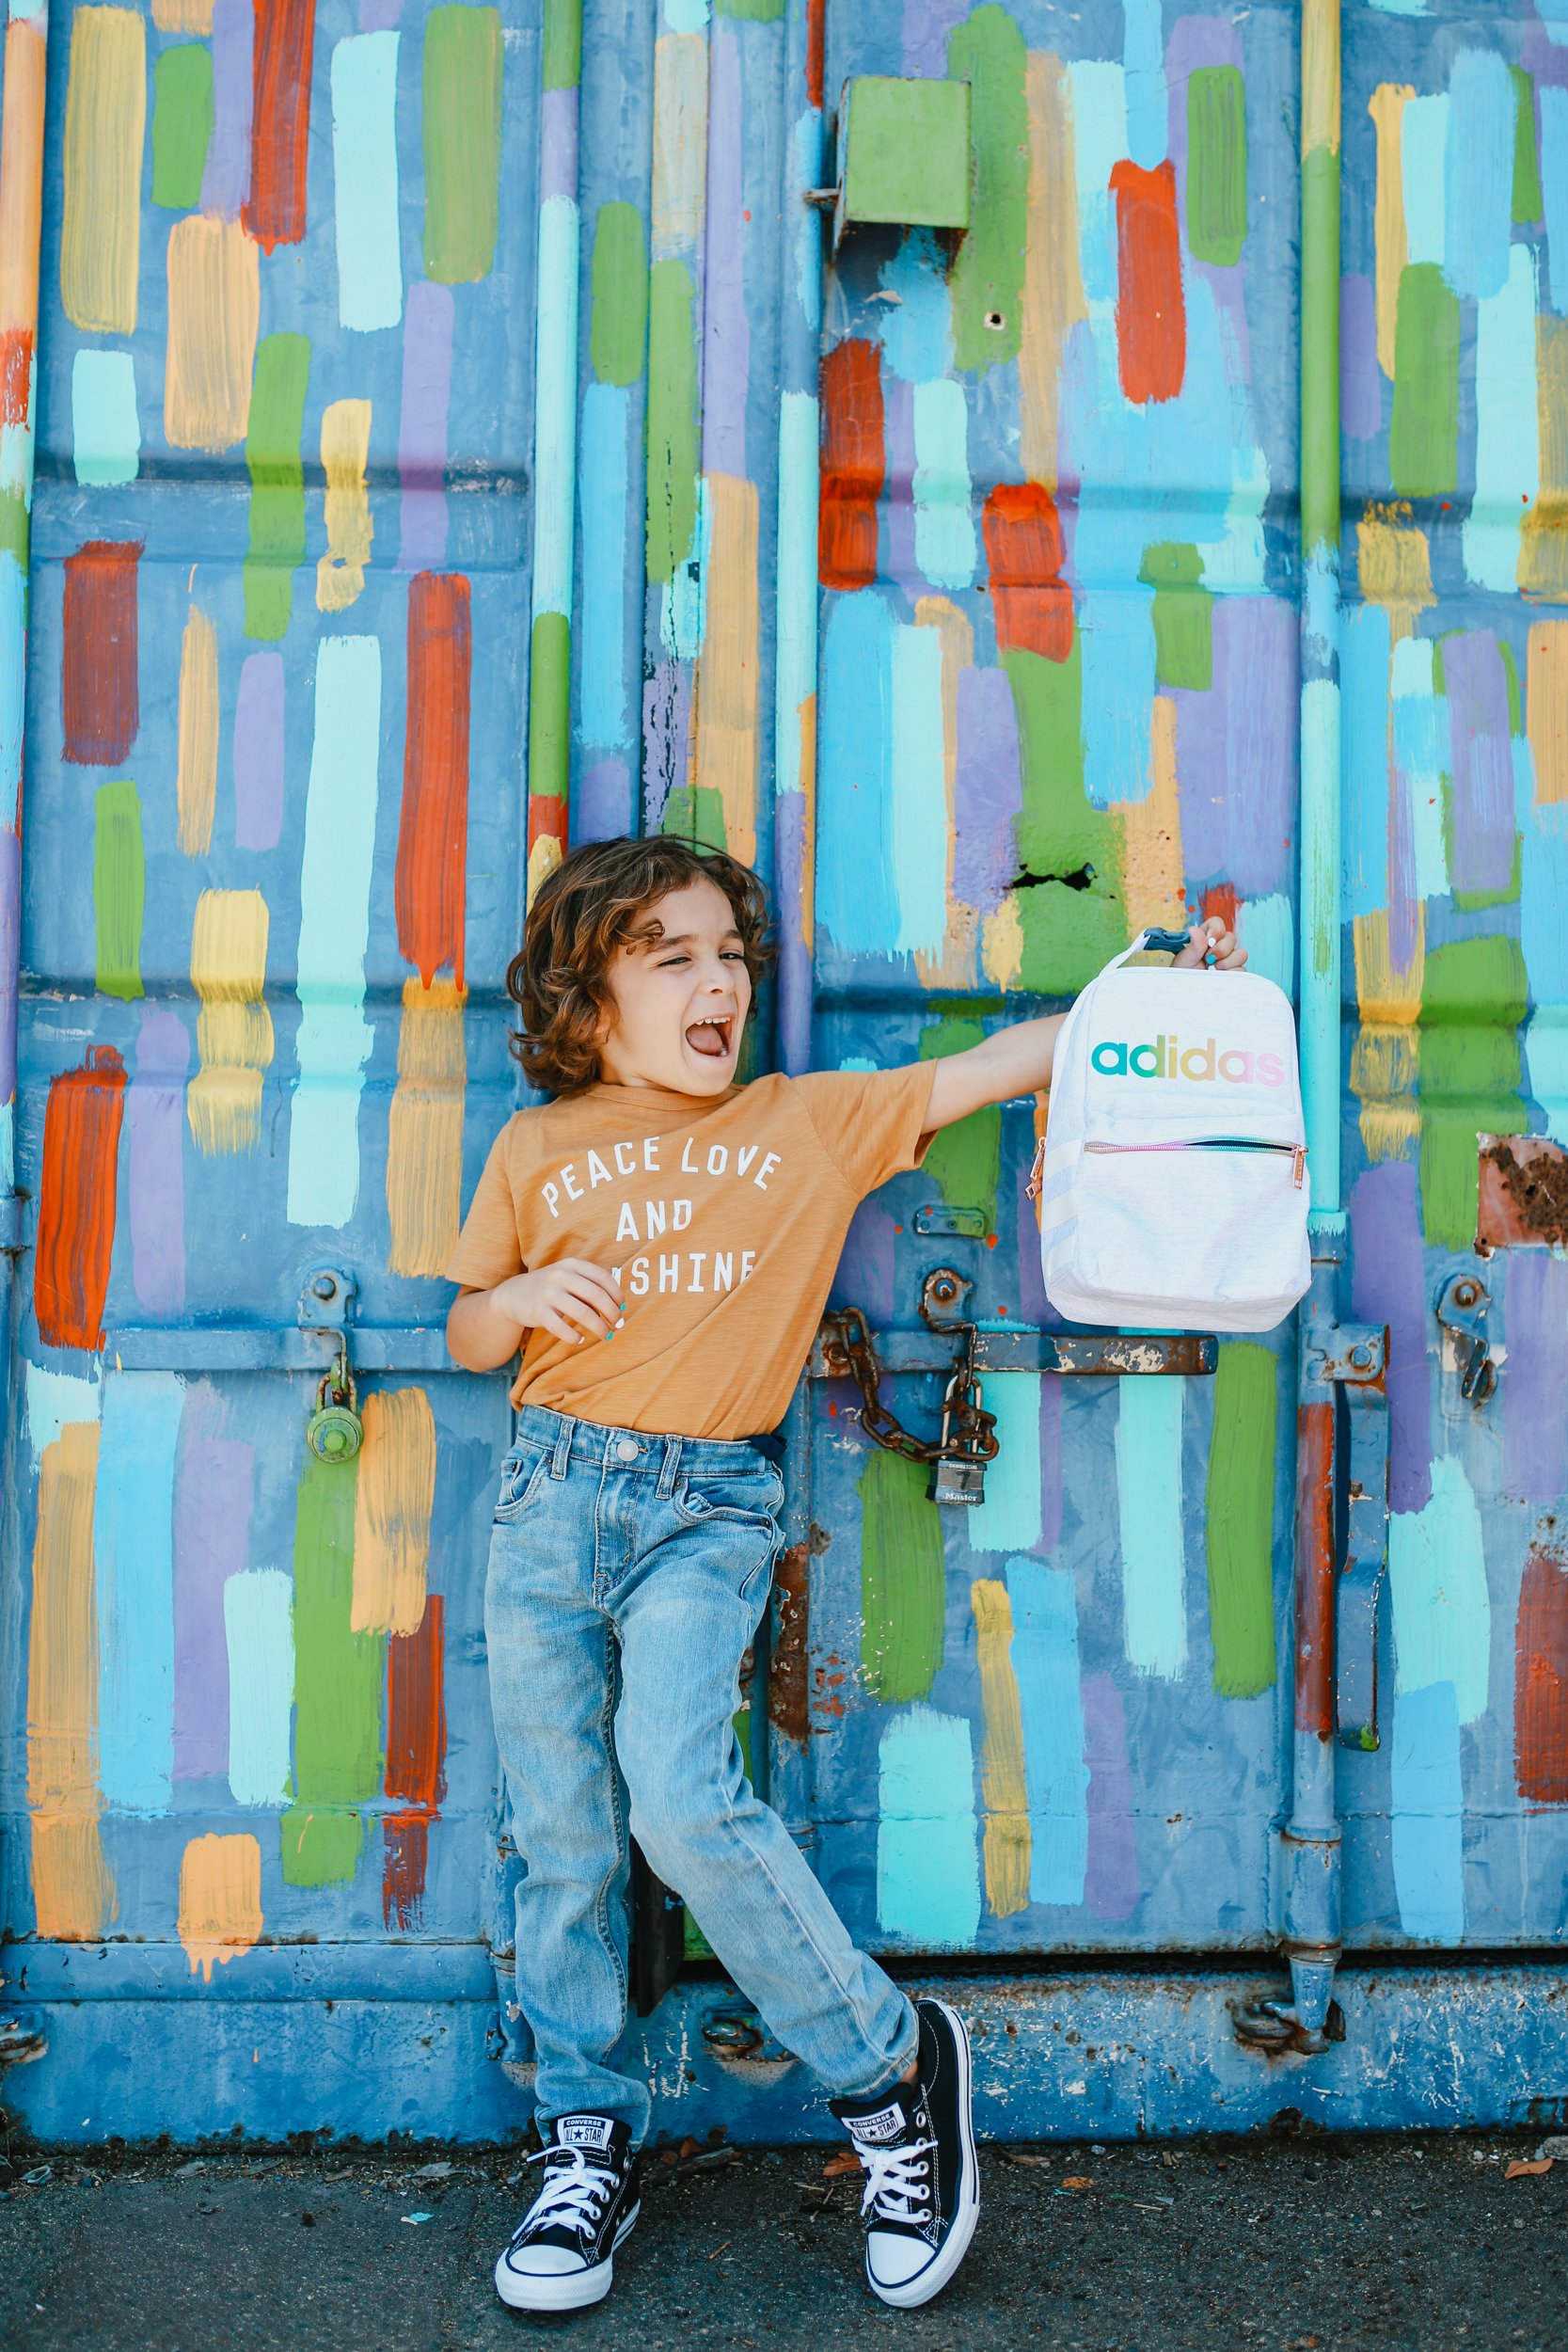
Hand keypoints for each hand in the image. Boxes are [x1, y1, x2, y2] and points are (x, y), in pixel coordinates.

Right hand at [497, 1260, 626, 1345]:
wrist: (514, 1294)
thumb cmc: (552, 1288)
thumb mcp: (569, 1279)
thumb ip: (591, 1289)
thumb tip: (619, 1309)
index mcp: (572, 1264)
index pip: (603, 1278)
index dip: (617, 1295)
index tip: (623, 1308)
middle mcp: (560, 1275)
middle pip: (596, 1296)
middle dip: (612, 1313)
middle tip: (619, 1325)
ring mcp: (548, 1293)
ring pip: (582, 1313)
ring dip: (599, 1328)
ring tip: (605, 1336)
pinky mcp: (538, 1311)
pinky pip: (561, 1327)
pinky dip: (573, 1336)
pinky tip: (580, 1339)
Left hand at [1173, 917, 1246, 971]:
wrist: (1187, 991)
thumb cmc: (1184, 973)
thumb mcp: (1185, 959)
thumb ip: (1194, 945)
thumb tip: (1193, 929)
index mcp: (1207, 937)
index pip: (1218, 923)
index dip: (1217, 930)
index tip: (1210, 941)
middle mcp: (1220, 946)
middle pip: (1232, 938)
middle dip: (1220, 950)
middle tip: (1207, 960)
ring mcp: (1229, 959)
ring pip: (1241, 954)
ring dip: (1227, 963)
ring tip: (1213, 970)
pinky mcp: (1235, 972)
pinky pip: (1242, 969)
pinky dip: (1230, 974)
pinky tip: (1219, 977)